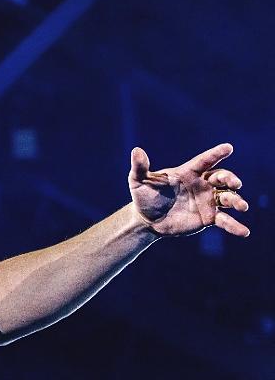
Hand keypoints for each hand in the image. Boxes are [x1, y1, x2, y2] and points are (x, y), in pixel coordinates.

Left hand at [129, 143, 249, 237]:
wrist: (147, 219)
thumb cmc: (144, 196)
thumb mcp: (138, 181)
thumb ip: (140, 167)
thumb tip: (136, 150)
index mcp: (187, 173)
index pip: (204, 161)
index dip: (216, 154)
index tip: (228, 148)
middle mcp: (201, 185)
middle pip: (221, 177)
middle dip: (230, 178)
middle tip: (235, 183)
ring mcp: (207, 201)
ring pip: (227, 197)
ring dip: (236, 200)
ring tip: (242, 206)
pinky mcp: (209, 218)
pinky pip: (225, 221)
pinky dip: (235, 226)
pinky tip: (244, 232)